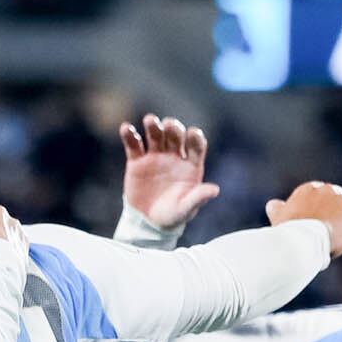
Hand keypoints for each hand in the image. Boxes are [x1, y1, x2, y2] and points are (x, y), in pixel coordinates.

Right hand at [119, 114, 219, 230]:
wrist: (148, 221)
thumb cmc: (172, 215)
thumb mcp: (185, 209)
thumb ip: (198, 198)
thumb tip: (215, 190)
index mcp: (191, 164)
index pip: (196, 145)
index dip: (195, 138)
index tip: (192, 133)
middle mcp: (174, 156)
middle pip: (175, 136)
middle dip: (173, 128)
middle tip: (169, 125)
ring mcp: (155, 156)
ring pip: (156, 135)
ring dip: (154, 126)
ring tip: (150, 120)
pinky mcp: (137, 161)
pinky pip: (134, 144)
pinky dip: (129, 135)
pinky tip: (126, 128)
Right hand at [267, 181, 341, 259]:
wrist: (303, 239)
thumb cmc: (288, 231)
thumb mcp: (279, 217)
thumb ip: (278, 209)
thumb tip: (273, 204)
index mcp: (310, 189)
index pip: (319, 192)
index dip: (321, 204)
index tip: (319, 215)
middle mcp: (329, 190)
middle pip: (338, 197)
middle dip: (337, 208)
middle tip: (333, 225)